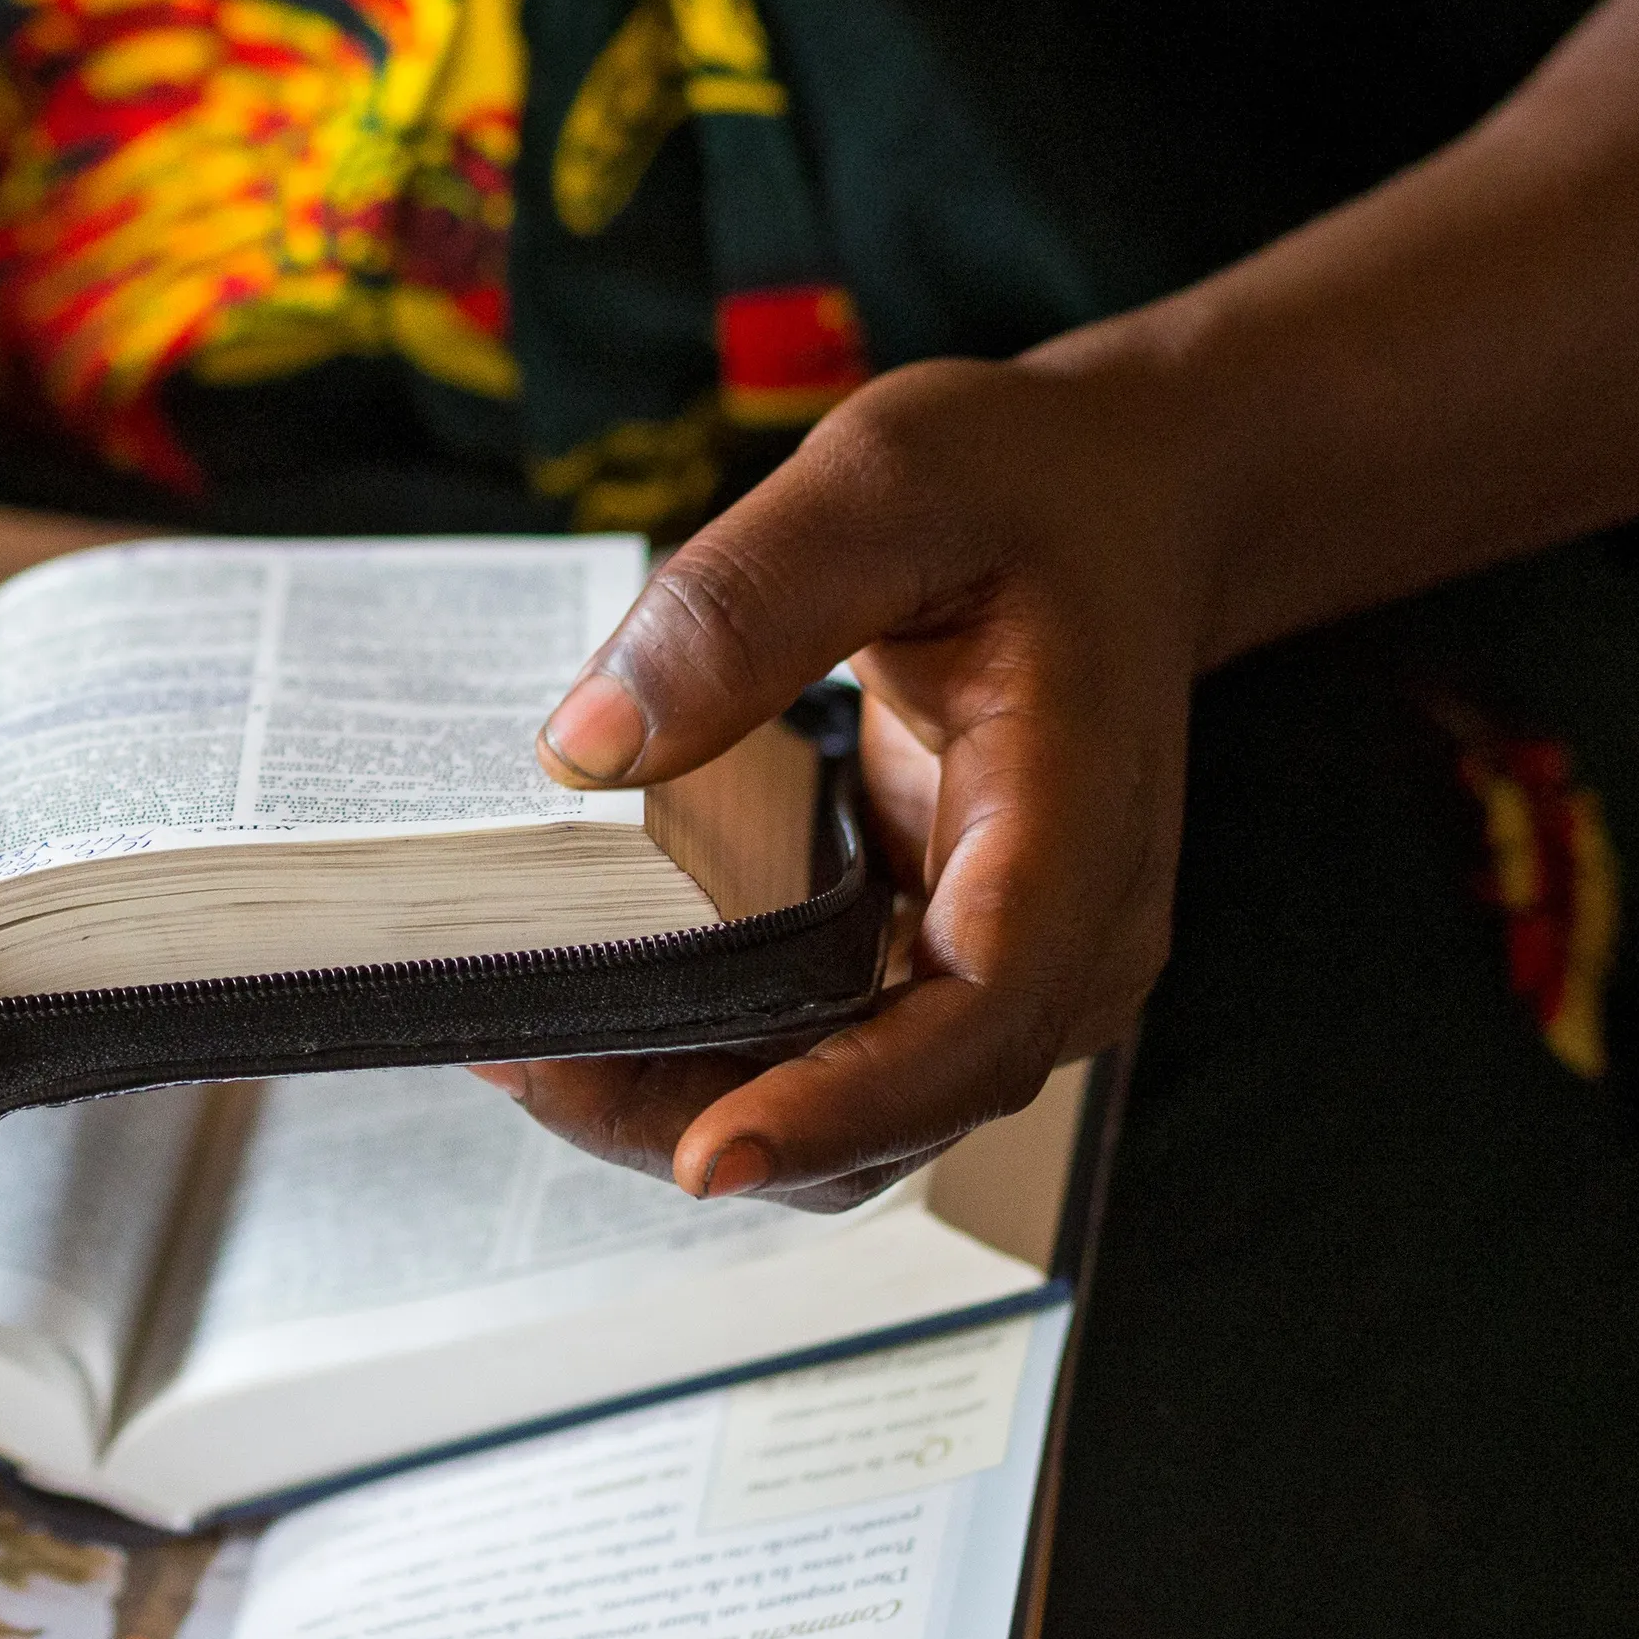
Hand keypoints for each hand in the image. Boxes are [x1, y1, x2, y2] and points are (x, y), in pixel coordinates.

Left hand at [489, 357, 1205, 1206]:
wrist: (1122, 504)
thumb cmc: (1026, 489)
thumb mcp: (885, 483)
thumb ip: (743, 606)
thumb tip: (586, 749)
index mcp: (1072, 831)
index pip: (978, 1019)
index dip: (843, 1105)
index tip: (710, 1155)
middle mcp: (1058, 940)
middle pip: (892, 1108)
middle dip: (700, 1115)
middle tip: (516, 1054)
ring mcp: (999, 965)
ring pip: (847, 1108)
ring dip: (684, 1098)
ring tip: (519, 1034)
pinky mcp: (932, 957)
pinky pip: (821, 1048)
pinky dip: (706, 1051)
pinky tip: (584, 996)